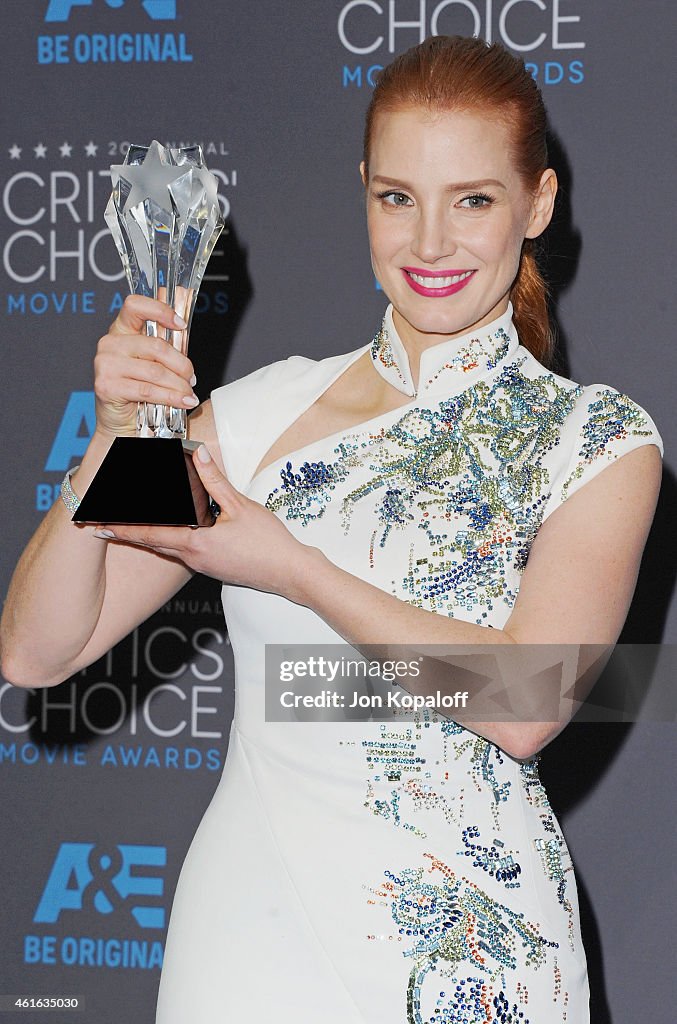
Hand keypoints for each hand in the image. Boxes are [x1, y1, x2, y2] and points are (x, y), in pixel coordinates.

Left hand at [92, 445, 315, 601]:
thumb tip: (197, 454)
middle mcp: (193, 558)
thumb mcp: (242, 507)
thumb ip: (215, 481)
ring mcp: (203, 565)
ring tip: (129, 526)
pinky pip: (184, 551)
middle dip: (127, 532)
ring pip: (168, 547)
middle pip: (153, 542)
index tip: (98, 524)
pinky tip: (173, 531)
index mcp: (196, 543)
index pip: (149, 533)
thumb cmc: (268, 544)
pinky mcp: (214, 567)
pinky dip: (170, 539)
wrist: (290, 574)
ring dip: (148, 536)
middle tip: (102, 524)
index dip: (122, 527)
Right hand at [94, 295, 197, 438]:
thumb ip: (166, 332)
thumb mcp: (156, 359)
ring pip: (155, 371)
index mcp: (121, 330)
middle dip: (181, 365)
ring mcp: (106, 364)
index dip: (160, 310)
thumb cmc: (140, 389)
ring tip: (189, 394)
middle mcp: (110, 343)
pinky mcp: (107, 386)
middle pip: (156, 345)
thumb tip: (180, 293)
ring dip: (179, 385)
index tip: (181, 324)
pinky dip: (171, 397)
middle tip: (191, 378)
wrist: (121, 422)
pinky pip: (148, 390)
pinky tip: (183, 401)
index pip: (135, 305)